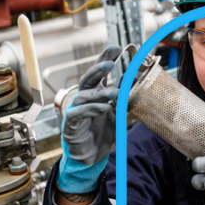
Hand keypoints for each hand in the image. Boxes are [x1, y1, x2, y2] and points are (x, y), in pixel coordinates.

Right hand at [58, 46, 120, 193]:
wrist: (91, 156)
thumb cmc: (102, 133)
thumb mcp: (118, 114)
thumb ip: (123, 99)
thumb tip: (134, 83)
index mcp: (94, 94)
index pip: (99, 74)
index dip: (105, 59)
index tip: (116, 48)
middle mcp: (83, 99)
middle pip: (88, 79)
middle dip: (99, 69)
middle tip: (110, 61)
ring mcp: (75, 110)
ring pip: (84, 96)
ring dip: (100, 93)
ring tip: (115, 92)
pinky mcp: (70, 125)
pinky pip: (77, 114)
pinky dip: (90, 109)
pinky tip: (102, 108)